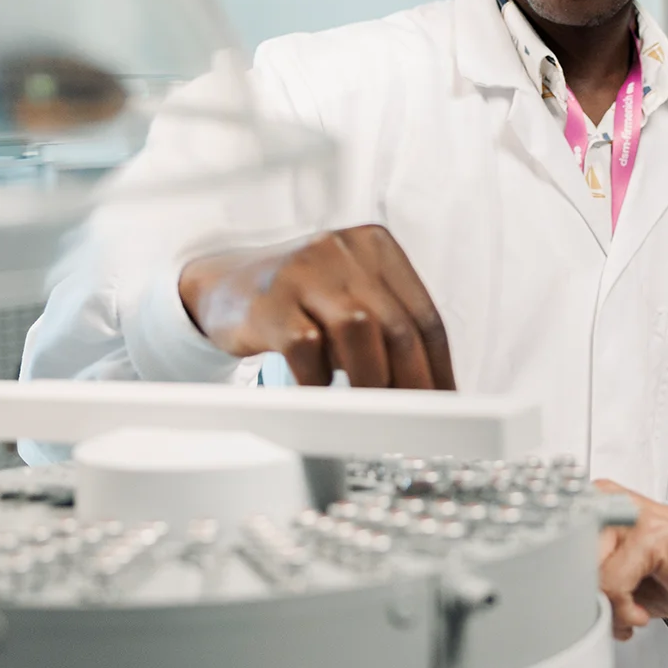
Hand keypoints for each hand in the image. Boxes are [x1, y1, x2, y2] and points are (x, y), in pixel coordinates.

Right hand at [178, 225, 455, 388]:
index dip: (439, 368)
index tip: (444, 406)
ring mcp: (304, 271)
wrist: (223, 285)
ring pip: (358, 331)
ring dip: (371, 381)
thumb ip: (387, 329)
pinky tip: (319, 391)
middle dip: (412, 384)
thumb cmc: (300, 299)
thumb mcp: (349, 296)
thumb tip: (428, 391)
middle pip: (396, 325)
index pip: (424, 315)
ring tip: (370, 412)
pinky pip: (307, 349)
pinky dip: (319, 380)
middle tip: (414, 422)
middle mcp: (343, 250)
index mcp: (375, 246)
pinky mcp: (270, 300)